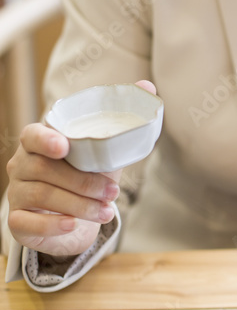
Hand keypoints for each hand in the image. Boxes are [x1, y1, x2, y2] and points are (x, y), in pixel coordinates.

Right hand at [6, 79, 156, 256]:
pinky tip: (72, 225)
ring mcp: (17, 193)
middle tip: (113, 192)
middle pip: (44, 169)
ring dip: (78, 204)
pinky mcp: (18, 221)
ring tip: (107, 211)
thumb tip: (147, 85)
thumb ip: (122, 118)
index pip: (33, 135)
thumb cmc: (86, 174)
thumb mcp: (104, 149)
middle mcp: (22, 164)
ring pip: (42, 196)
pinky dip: (52, 225)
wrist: (74, 214)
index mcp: (39, 141)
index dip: (46, 139)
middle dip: (82, 182)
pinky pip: (28, 223)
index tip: (65, 146)